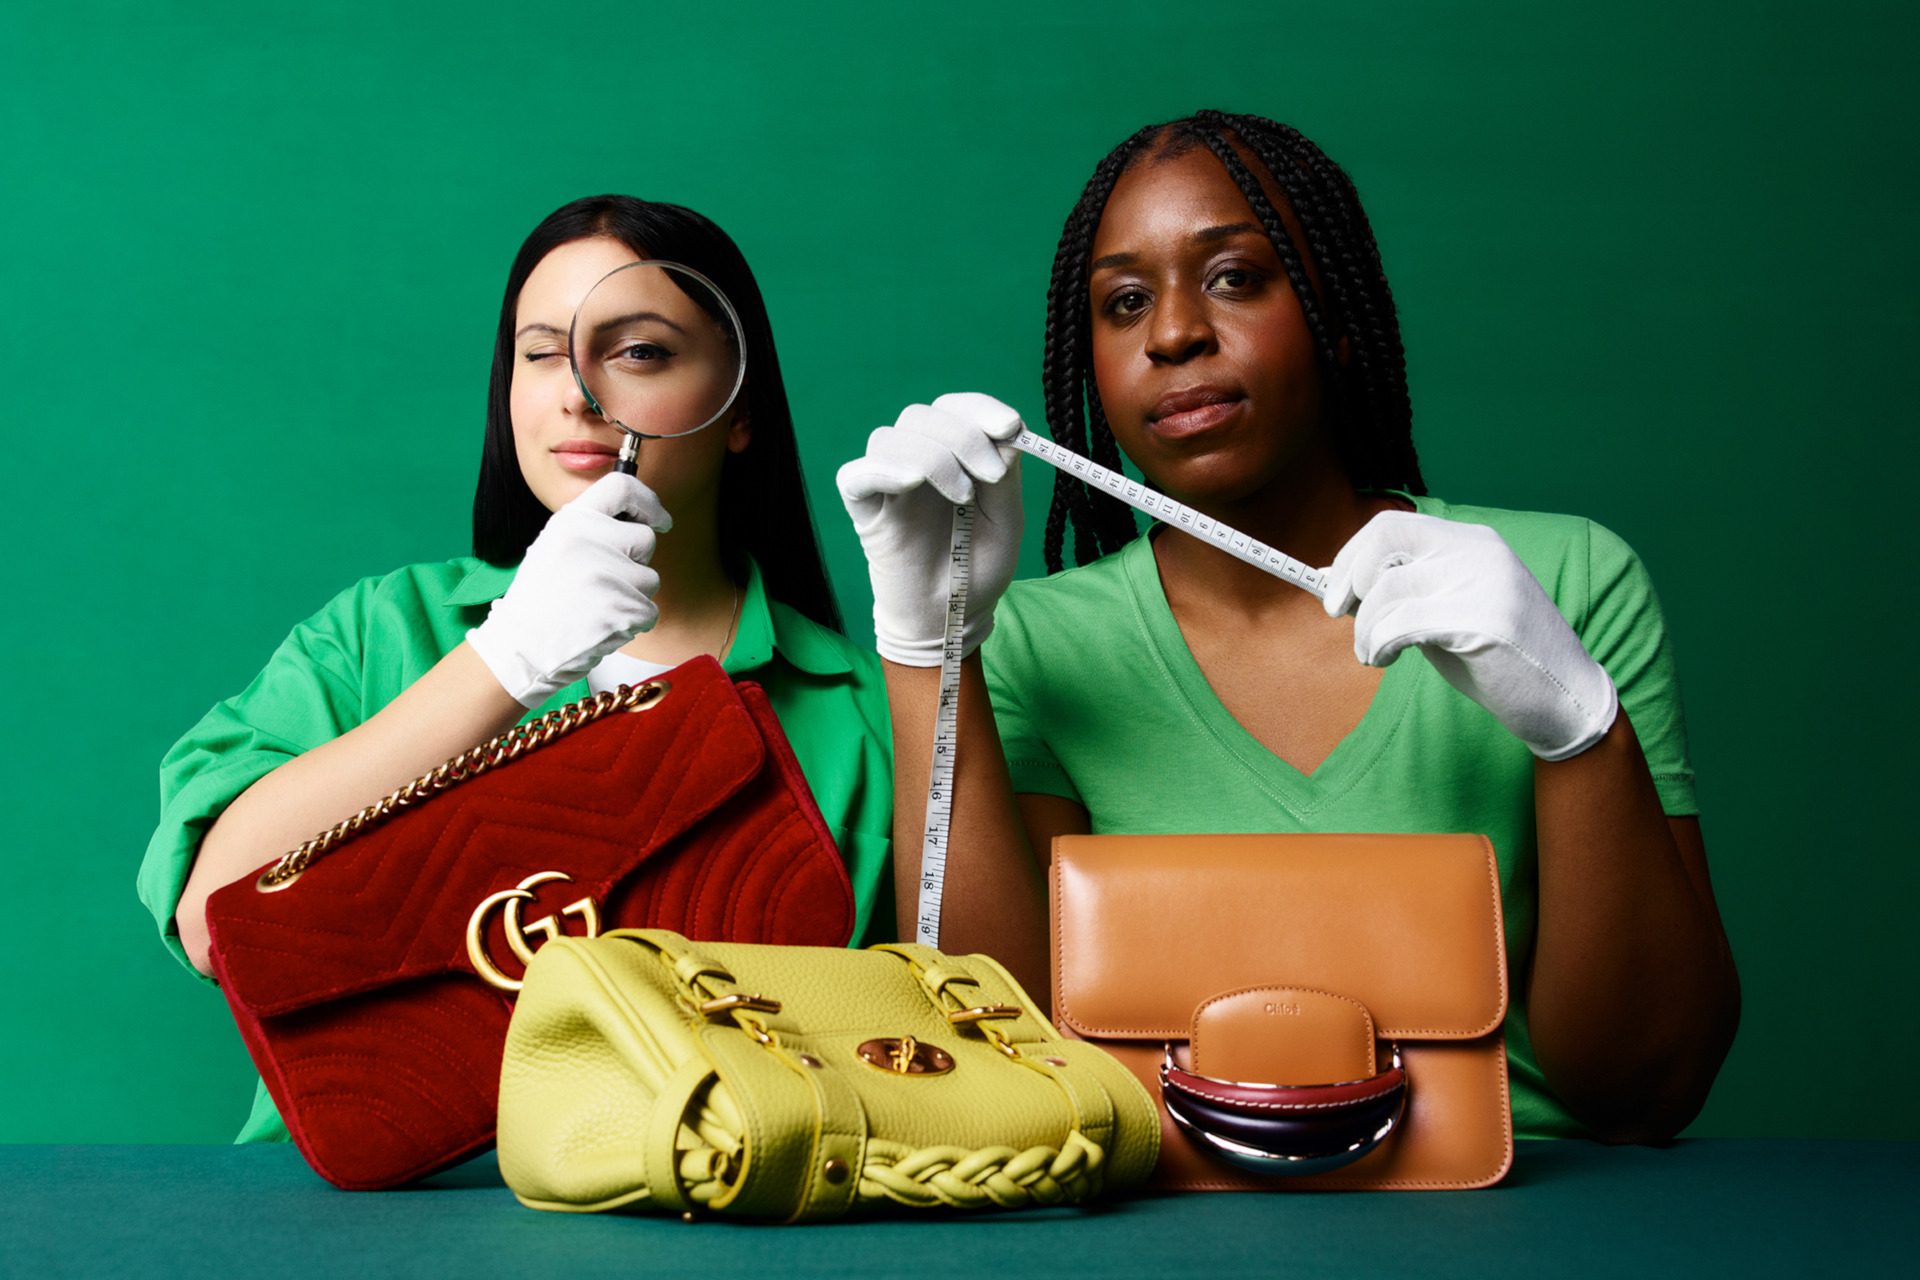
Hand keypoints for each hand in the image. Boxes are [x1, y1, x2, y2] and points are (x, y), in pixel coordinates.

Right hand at [466, 473, 671, 706]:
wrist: (522, 649)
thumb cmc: (541, 600)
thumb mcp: (555, 546)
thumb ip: (593, 528)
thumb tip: (642, 518)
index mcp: (571, 520)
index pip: (622, 488)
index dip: (648, 502)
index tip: (660, 519)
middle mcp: (590, 540)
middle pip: (646, 539)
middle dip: (635, 562)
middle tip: (602, 582)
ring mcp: (608, 574)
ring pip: (650, 578)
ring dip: (632, 596)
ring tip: (596, 606)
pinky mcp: (623, 608)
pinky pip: (649, 611)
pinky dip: (632, 622)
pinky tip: (601, 625)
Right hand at [836, 392, 1024, 665]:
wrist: (952, 618)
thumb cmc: (977, 569)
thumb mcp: (1006, 520)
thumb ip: (1005, 476)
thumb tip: (1007, 433)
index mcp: (951, 456)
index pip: (954, 409)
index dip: (979, 408)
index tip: (1012, 427)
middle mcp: (916, 461)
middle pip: (922, 415)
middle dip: (963, 435)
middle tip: (992, 475)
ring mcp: (887, 484)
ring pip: (891, 436)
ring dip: (933, 457)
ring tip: (963, 497)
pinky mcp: (863, 509)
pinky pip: (856, 474)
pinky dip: (885, 469)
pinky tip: (913, 483)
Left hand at [1322, 511, 1616, 760]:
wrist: (1566, 701)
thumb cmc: (1499, 661)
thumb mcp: (1445, 614)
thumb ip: (1401, 593)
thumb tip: (1331, 578)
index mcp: (1472, 542)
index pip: (1392, 524)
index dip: (1352, 554)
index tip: (1333, 589)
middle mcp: (1479, 552)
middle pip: (1385, 539)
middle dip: (1348, 578)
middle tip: (1338, 615)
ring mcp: (1484, 583)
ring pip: (1387, 589)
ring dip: (1364, 629)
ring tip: (1373, 654)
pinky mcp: (1483, 622)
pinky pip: (1403, 623)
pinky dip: (1379, 644)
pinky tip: (1384, 660)